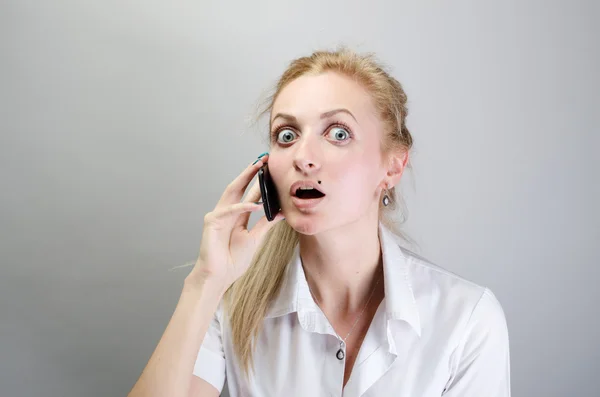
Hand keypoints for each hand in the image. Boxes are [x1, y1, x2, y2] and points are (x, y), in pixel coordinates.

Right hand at [186, 154, 284, 292]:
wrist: (219, 276)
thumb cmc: (233, 260)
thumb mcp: (255, 239)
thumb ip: (265, 225)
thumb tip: (281, 212)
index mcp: (238, 215)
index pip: (249, 193)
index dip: (259, 181)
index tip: (271, 169)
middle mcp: (228, 212)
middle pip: (240, 187)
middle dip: (251, 172)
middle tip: (264, 159)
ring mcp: (219, 215)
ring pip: (232, 192)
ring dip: (245, 178)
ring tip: (258, 167)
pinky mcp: (212, 222)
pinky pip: (229, 210)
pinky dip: (243, 207)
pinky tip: (256, 204)